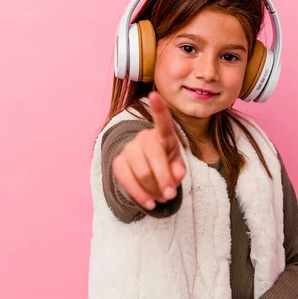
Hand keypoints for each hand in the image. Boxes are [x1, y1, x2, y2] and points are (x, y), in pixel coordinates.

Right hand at [112, 91, 185, 209]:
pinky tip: (149, 203)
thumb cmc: (166, 164)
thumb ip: (179, 169)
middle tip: (171, 196)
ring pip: (141, 173)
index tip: (155, 95)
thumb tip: (178, 175)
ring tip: (161, 199)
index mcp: (163, 135)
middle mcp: (143, 138)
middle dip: (164, 180)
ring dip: (154, 191)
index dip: (159, 109)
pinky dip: (140, 196)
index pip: (162, 122)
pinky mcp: (118, 163)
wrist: (146, 172)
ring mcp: (128, 150)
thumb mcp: (177, 166)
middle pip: (153, 159)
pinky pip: (127, 181)